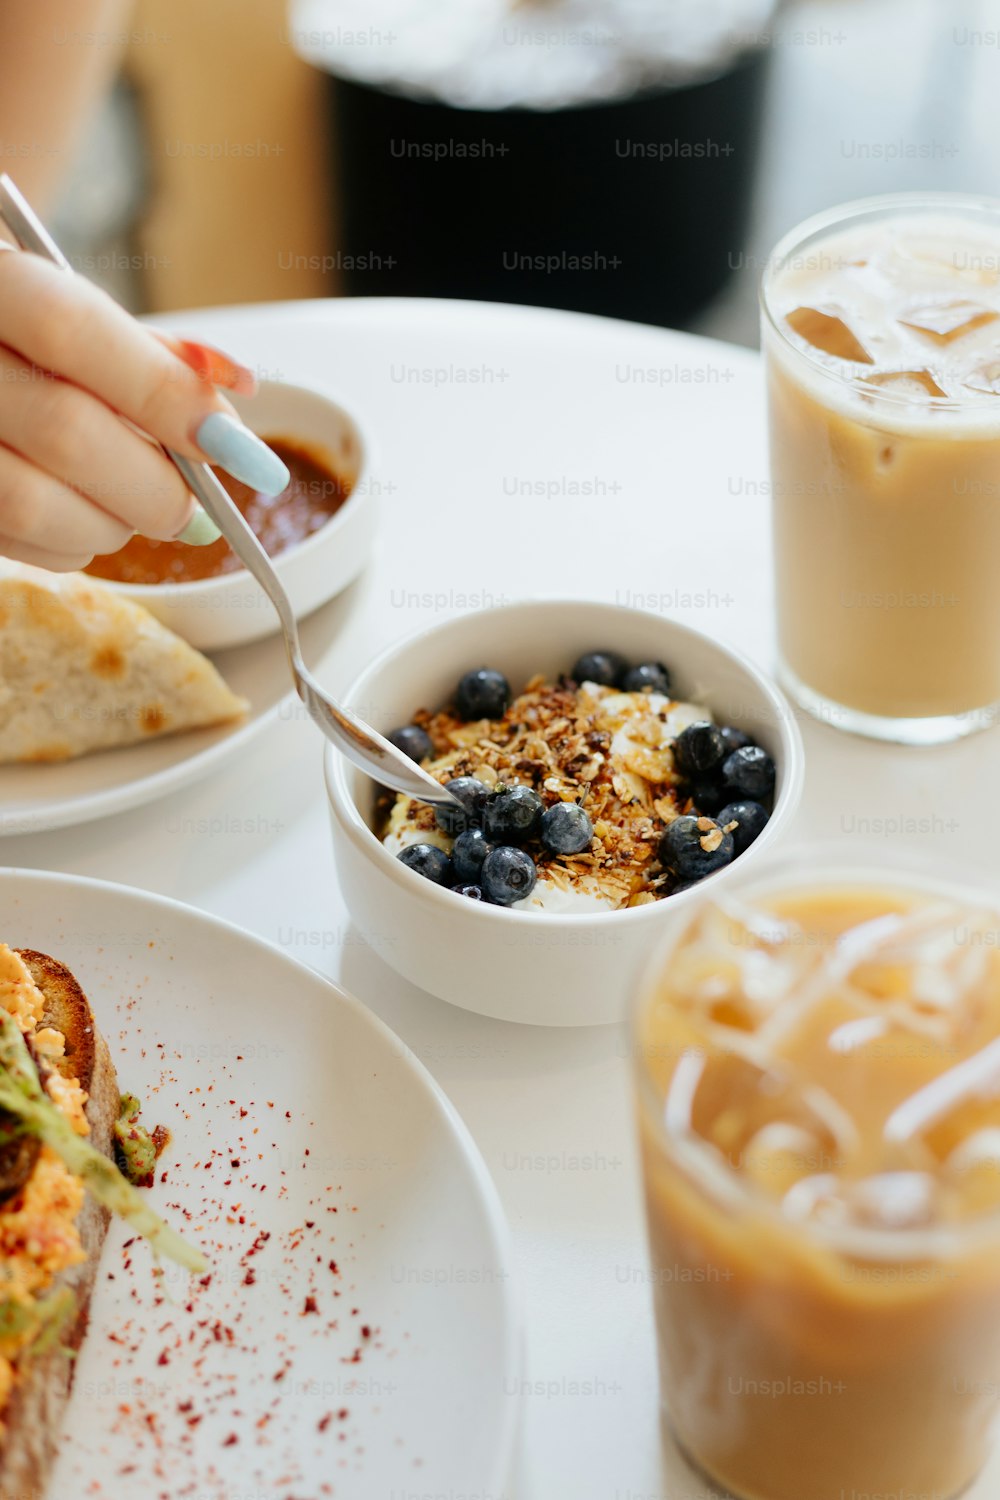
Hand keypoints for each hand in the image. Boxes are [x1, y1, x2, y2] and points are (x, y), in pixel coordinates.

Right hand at [0, 248, 288, 570]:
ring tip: (133, 506)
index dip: (162, 393)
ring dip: (112, 523)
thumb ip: (157, 352)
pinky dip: (73, 544)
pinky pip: (16, 539)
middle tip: (194, 504)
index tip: (233, 443)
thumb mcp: (82, 314)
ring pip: (33, 503)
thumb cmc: (26, 337)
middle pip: (65, 431)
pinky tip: (83, 514)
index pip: (71, 331)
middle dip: (155, 484)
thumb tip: (242, 390)